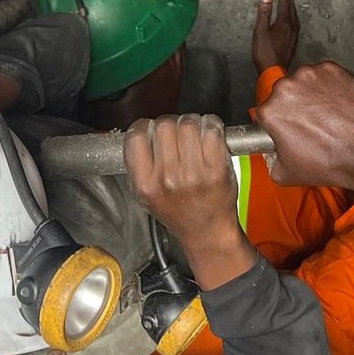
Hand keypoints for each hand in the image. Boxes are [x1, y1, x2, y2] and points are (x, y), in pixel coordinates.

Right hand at [123, 114, 253, 287]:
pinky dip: (212, 125)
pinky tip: (210, 134)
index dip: (145, 127)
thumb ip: (140, 165)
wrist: (208, 231)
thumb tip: (141, 132)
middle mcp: (168, 178)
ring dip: (193, 123)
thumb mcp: (147, 195)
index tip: (152, 129)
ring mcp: (193, 173)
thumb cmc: (180, 213)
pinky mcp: (216, 169)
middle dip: (172, 124)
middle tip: (178, 134)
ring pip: (188, 124)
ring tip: (195, 135)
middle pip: (164, 125)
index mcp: (146, 184)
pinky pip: (212, 130)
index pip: (136, 137)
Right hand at [250, 0, 299, 72]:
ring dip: (292, 9)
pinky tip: (291, 21)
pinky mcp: (293, 43)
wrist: (273, 71)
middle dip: (289, 0)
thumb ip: (264, 12)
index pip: (285, 5)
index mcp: (284, 23)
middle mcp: (292, 28)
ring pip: (295, 18)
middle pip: (292, 10)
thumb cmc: (264, 52)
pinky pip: (295, 25)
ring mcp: (294, 36)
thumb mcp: (260, 30)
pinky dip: (293, 18)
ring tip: (289, 3)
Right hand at [257, 62, 353, 193]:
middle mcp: (288, 87)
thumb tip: (272, 154)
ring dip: (314, 94)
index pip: (267, 111)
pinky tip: (341, 106)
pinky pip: (327, 76)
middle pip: (286, 93)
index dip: (279, 123)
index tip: (291, 128)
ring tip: (330, 116)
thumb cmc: (332, 162)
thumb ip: (270, 161)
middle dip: (297, 105)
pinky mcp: (334, 69)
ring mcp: (312, 74)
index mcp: (271, 110)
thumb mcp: (286, 174)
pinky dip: (333, 87)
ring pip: (306, 82)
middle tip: (313, 124)